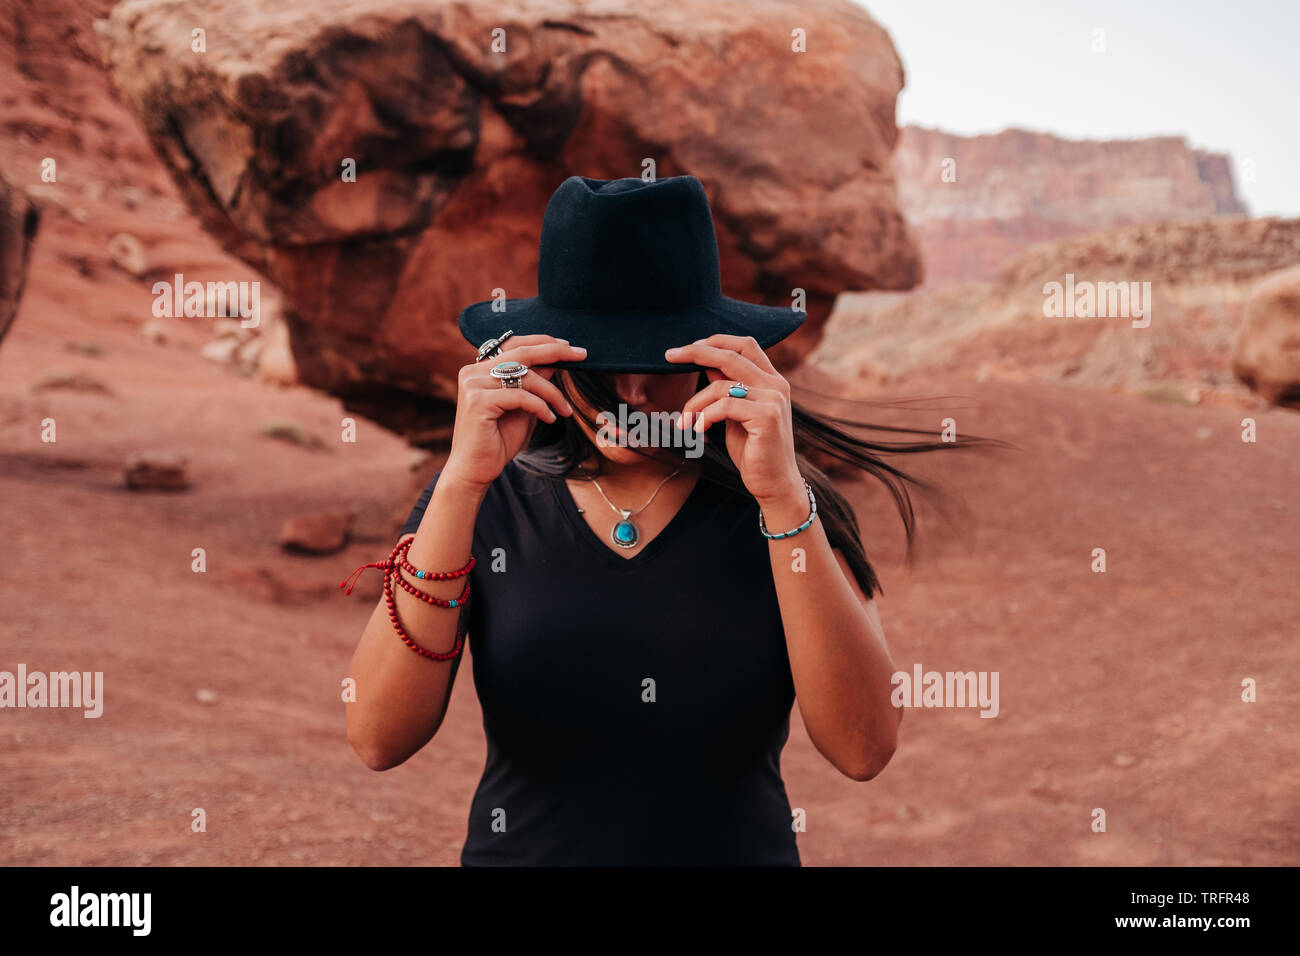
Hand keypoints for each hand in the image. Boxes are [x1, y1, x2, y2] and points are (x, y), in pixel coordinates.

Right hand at [442, 335, 585, 491]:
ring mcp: (473, 385)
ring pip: (525, 376)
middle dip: (555, 352)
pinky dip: (541, 407)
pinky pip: (521, 397)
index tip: (570, 347)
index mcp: (480, 369)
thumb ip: (534, 383)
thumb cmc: (498, 440)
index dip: (543, 342)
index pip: (515, 345)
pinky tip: (550, 419)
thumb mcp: (523, 406)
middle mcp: (473, 371)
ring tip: (565, 409)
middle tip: (581, 355)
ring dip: (552, 392)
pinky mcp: (478, 401)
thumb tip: (555, 361)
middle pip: (522, 353)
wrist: (475, 470)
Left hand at [666, 334, 804, 505]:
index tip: (687, 348)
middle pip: (731, 355)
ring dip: (694, 403)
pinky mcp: (767, 416)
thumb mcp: (735, 414)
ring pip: (721, 385)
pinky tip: (698, 431)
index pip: (745, 345)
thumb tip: (703, 364)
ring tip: (684, 421)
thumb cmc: (753, 450)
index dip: (715, 341)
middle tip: (669, 356)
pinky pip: (724, 406)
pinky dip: (704, 417)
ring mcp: (774, 399)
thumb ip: (725, 389)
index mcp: (771, 380)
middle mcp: (776, 384)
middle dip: (696, 352)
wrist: (775, 484)